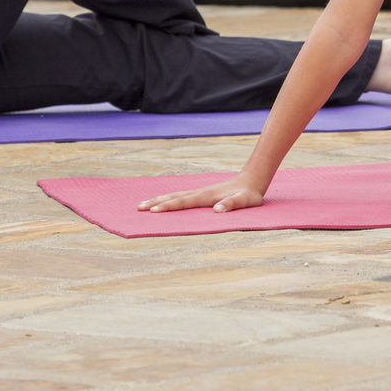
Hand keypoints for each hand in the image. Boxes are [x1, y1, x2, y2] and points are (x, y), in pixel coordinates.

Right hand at [142, 174, 266, 213]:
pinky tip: (163, 201)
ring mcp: (200, 192)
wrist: (252, 179)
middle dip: (156, 203)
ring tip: (144, 205)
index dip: (169, 207)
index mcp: (207, 196)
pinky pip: (181, 196)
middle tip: (139, 208)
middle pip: (174, 197)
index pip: (184, 202)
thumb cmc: (249, 194)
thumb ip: (231, 204)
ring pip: (176, 195)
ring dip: (159, 200)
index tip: (154, 211)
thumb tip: (217, 211)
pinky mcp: (202, 193)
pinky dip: (168, 199)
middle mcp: (200, 192)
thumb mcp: (245, 201)